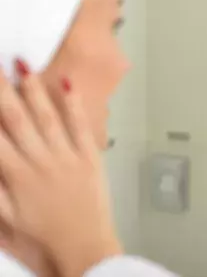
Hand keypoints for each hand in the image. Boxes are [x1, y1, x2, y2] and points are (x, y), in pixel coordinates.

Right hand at [0, 62, 121, 276]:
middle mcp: (40, 161)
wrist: (85, 249)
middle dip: (1, 90)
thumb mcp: (5, 219)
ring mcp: (67, 157)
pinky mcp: (90, 158)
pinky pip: (81, 126)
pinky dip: (73, 104)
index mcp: (16, 176)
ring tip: (22, 65)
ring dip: (33, 89)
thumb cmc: (44, 240)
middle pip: (15, 119)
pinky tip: (66, 84)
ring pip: (47, 116)